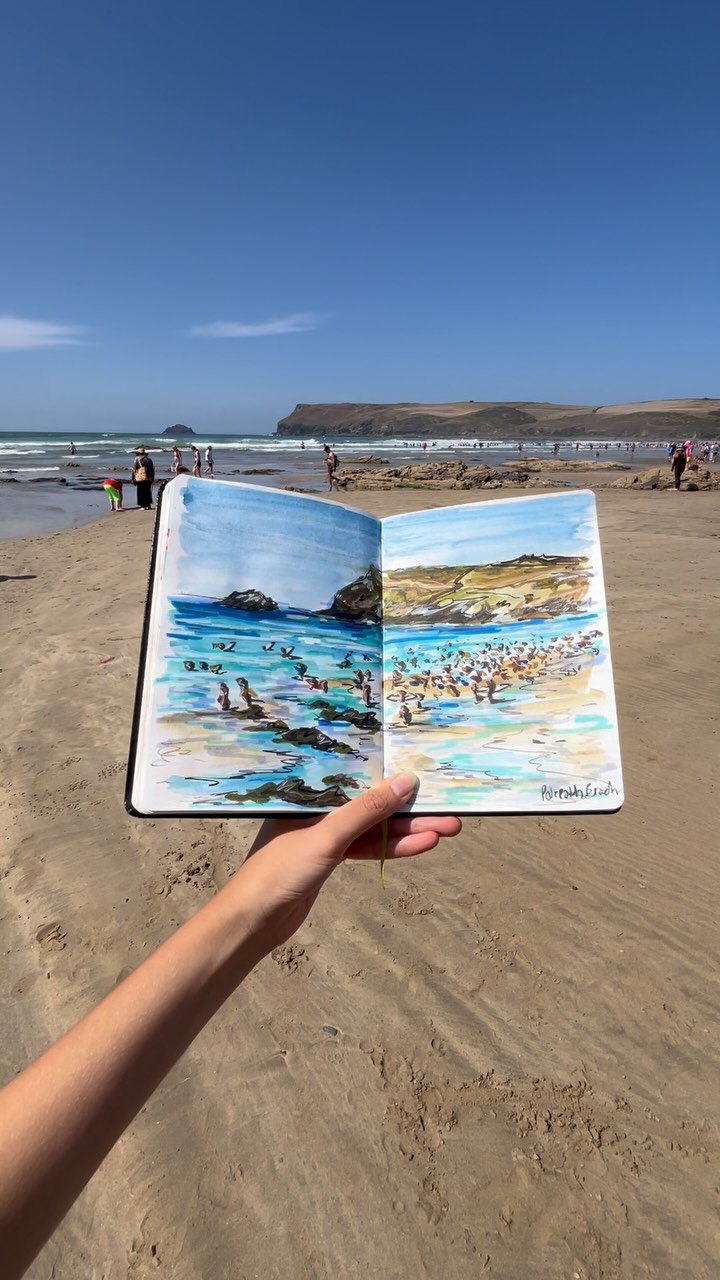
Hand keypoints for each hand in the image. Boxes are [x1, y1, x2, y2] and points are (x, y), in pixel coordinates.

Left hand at [233, 772, 461, 956]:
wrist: (253, 921)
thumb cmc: (279, 871)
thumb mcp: (327, 836)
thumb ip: (366, 810)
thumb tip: (405, 782)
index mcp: (308, 790)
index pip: (356, 773)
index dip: (392, 772)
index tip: (427, 772)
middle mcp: (317, 807)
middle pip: (371, 802)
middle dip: (410, 809)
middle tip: (450, 810)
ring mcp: (325, 833)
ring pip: (374, 828)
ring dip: (408, 831)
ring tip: (448, 829)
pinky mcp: (331, 858)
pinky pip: (368, 848)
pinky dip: (392, 848)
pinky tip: (422, 845)